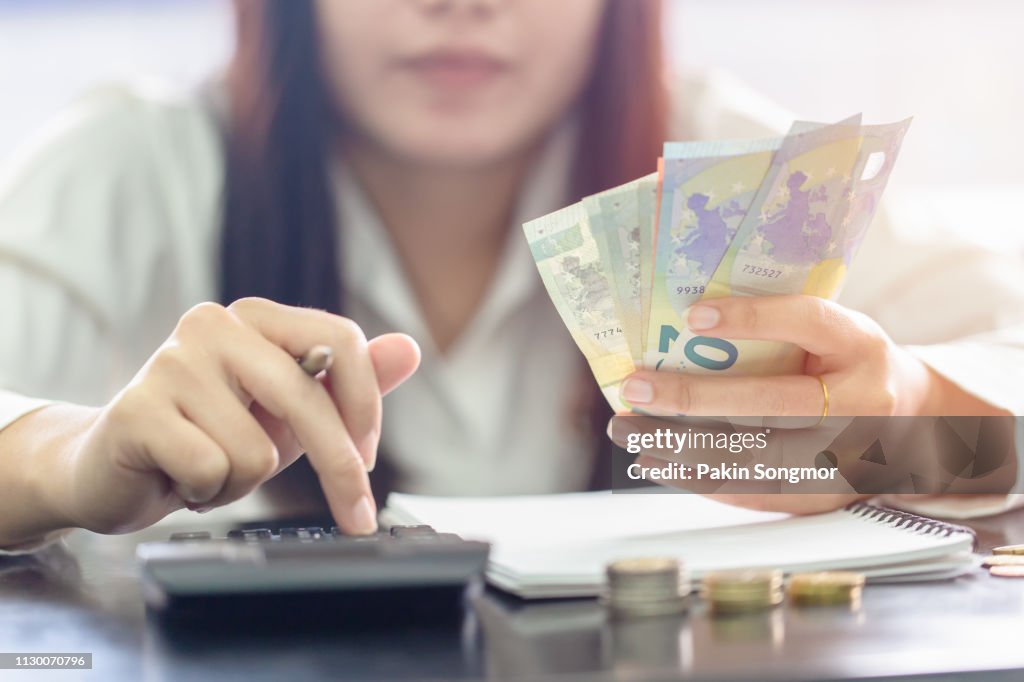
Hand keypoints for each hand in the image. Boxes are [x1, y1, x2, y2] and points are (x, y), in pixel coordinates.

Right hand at [56, 298, 419, 535]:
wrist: (116, 469)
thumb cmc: (214, 436)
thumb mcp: (294, 413)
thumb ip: (352, 381)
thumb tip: (410, 348)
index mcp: (258, 317)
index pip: (341, 341)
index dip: (366, 407)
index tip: (368, 459)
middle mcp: (215, 324)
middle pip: (307, 398)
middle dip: (338, 468)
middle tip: (354, 514)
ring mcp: (172, 362)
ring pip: (258, 450)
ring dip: (244, 481)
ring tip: (213, 469)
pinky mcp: (137, 408)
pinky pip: (213, 470)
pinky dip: (207, 492)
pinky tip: (181, 477)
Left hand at [608, 294, 971, 514]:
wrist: (915, 426)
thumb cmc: (846, 367)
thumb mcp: (833, 335)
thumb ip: (780, 331)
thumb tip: (681, 327)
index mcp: (861, 345)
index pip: (807, 322)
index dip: (753, 318)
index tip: (692, 315)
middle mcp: (862, 401)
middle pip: (774, 401)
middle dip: (695, 397)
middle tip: (637, 387)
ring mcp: (849, 455)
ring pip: (758, 456)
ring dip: (684, 446)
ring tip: (632, 432)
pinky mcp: (828, 494)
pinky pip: (756, 491)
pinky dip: (702, 480)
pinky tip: (660, 465)